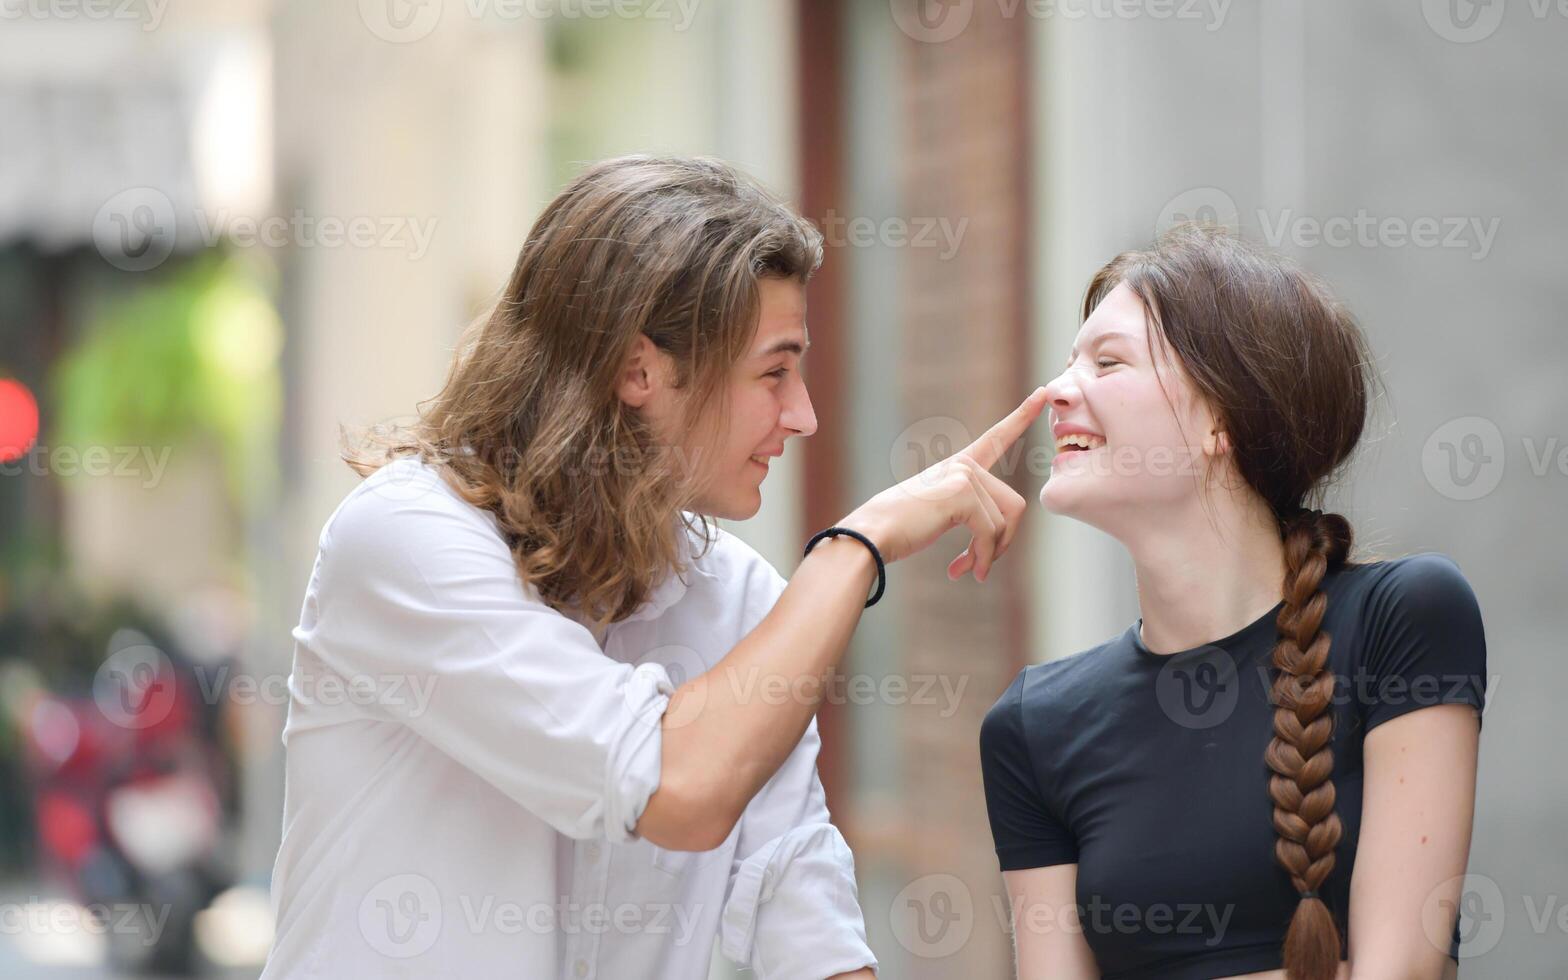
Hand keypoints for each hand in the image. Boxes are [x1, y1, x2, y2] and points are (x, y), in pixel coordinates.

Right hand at [839, 387, 1045, 582]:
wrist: (871, 535)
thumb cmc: (899, 530)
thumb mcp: (939, 516)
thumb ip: (968, 516)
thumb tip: (993, 549)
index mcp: (957, 465)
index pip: (996, 437)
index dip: (1022, 415)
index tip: (1042, 391)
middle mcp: (963, 465)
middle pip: (1013, 506)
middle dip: (1001, 542)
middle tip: (977, 567)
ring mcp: (963, 475)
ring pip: (1004, 522)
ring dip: (989, 553)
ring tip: (968, 570)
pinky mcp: (962, 493)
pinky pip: (989, 533)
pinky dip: (980, 557)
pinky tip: (961, 572)